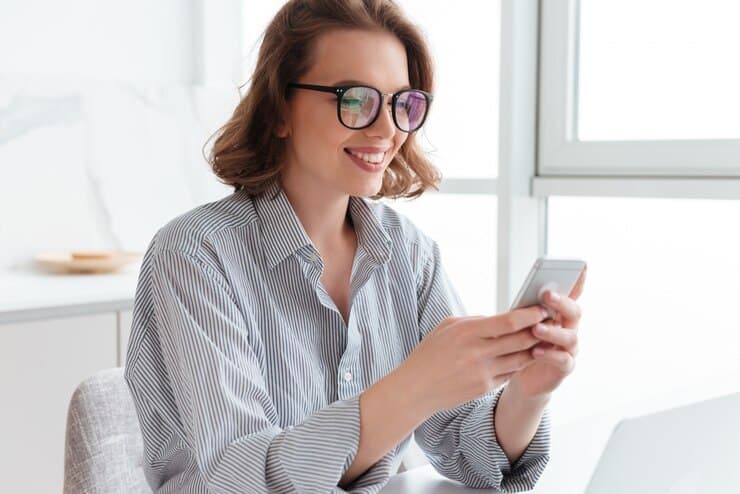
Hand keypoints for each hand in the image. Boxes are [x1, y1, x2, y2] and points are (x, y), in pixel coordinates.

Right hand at [398, 305, 548, 416]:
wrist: (416, 388)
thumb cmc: (430, 353)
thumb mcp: (448, 327)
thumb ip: (475, 321)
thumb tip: (501, 318)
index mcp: (468, 332)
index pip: (508, 321)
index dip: (530, 314)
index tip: (542, 308)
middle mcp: (478, 353)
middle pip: (521, 340)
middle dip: (540, 330)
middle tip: (552, 321)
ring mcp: (483, 372)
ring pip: (521, 358)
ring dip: (536, 348)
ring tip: (546, 338)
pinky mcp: (485, 388)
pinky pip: (511, 373)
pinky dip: (521, 363)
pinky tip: (528, 356)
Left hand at [508, 265, 586, 399]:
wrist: (522, 377)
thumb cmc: (521, 344)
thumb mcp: (522, 323)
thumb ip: (527, 309)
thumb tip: (525, 291)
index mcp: (559, 314)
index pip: (572, 295)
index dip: (579, 281)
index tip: (581, 267)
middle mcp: (569, 328)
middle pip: (574, 312)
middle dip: (562, 303)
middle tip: (547, 295)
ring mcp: (569, 348)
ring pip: (570, 336)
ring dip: (553, 330)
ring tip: (536, 328)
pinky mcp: (564, 367)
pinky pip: (563, 359)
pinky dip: (550, 354)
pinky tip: (536, 351)